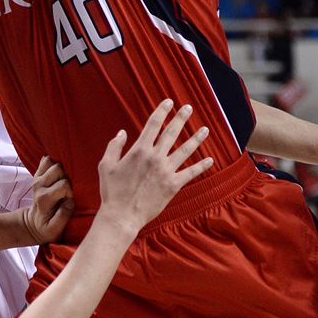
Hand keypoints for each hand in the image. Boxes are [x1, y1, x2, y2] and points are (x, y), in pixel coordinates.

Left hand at [21, 157, 74, 243]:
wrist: (32, 225)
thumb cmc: (46, 228)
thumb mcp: (54, 230)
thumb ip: (63, 215)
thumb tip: (70, 201)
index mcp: (44, 198)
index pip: (63, 185)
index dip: (71, 191)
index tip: (70, 200)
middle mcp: (39, 185)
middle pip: (58, 169)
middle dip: (67, 177)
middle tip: (68, 189)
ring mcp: (37, 179)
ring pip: (52, 162)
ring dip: (61, 169)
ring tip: (64, 180)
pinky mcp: (38, 175)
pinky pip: (46, 160)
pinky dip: (54, 163)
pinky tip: (59, 173)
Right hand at [97, 102, 210, 236]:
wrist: (122, 215)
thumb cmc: (112, 191)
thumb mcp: (106, 165)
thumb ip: (114, 146)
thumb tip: (122, 133)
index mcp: (139, 150)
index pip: (153, 124)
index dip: (162, 111)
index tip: (169, 102)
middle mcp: (155, 157)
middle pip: (172, 132)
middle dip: (181, 118)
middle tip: (188, 108)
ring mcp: (166, 171)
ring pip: (185, 150)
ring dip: (196, 138)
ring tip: (205, 129)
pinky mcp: (173, 185)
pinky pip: (191, 173)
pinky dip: (202, 166)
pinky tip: (210, 159)